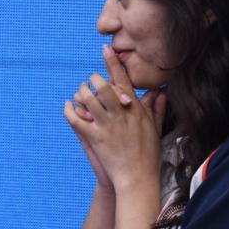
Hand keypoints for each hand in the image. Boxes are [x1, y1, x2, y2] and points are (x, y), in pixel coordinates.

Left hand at [63, 45, 162, 191]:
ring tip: (81, 93)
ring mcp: (107, 126)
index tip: (104, 49)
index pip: (123, 80)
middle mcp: (121, 114)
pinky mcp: (95, 138)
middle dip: (94, 80)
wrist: (138, 179)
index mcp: (135, 110)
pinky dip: (70, 110)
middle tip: (91, 81)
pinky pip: (76, 119)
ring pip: (88, 98)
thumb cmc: (148, 156)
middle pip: (103, 86)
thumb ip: (156, 109)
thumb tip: (160, 91)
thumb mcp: (155, 129)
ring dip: (82, 92)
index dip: (113, 63)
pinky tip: (68, 107)